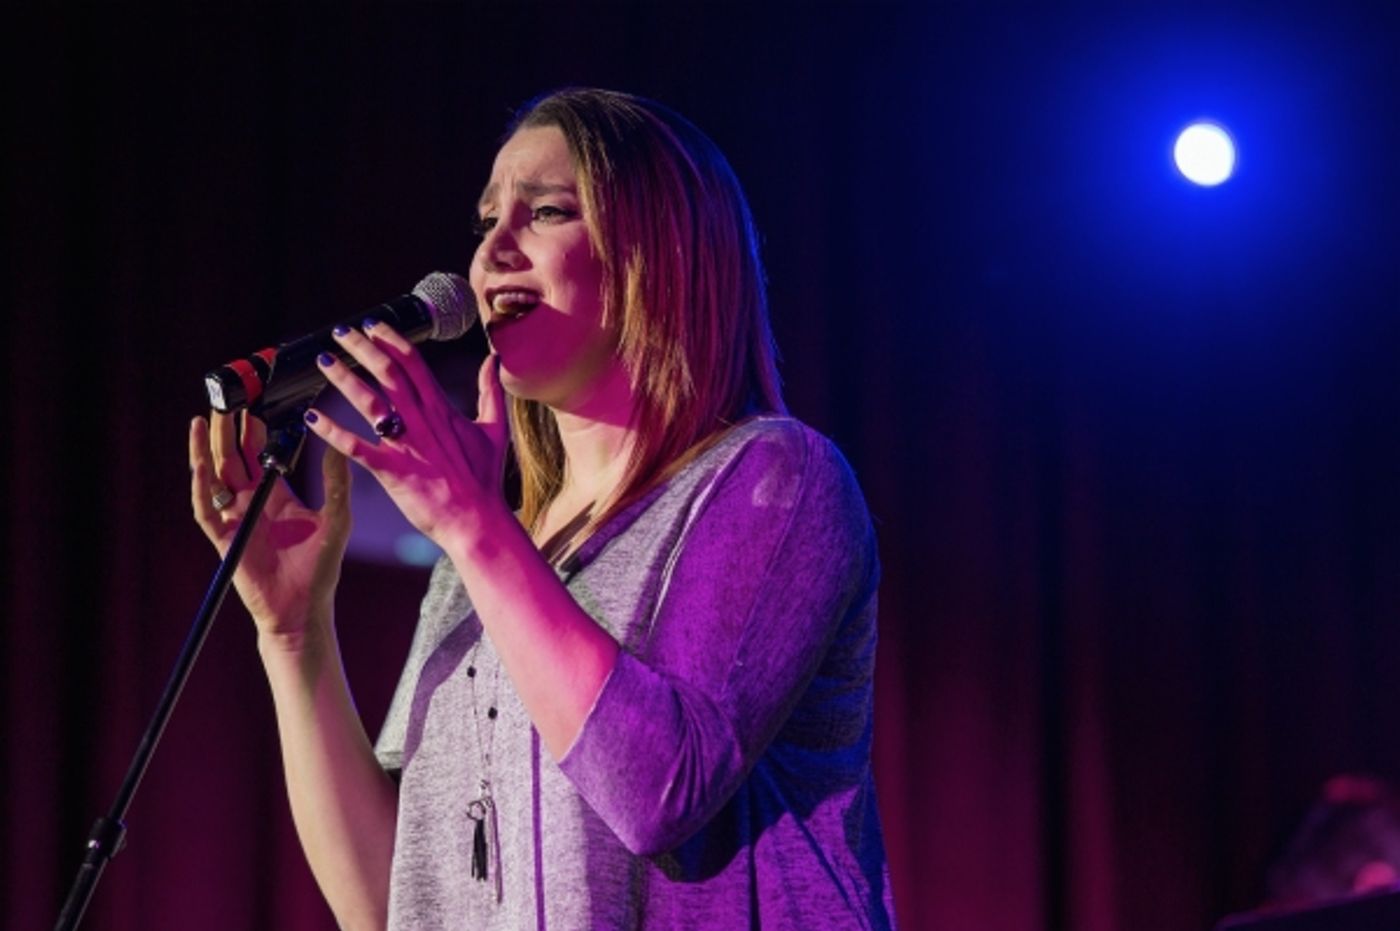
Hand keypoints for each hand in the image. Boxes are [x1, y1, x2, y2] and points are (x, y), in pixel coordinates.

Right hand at [189, 410, 352, 640]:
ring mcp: (234, 518)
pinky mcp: (224, 538)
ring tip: (204, 418)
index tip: (255, 400)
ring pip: (213, 475)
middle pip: (232, 456)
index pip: (258, 452)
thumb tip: (339, 443)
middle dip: (227, 428)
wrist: (303, 609)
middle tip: (227, 397)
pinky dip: (201, 485)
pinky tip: (201, 463)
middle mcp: (252, 501)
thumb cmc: (320, 567)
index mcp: (276, 493)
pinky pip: (206, 508)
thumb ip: (336, 481)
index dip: (253, 428)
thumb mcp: (336, 517)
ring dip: (206, 447)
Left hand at [299, 320, 509, 549]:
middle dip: (362, 348)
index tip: (372, 325)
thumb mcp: (495, 429)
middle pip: (388, 373)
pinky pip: (356, 448)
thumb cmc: (485, 479)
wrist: (477, 521)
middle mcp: (421, 421)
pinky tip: (312, 418)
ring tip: (324, 360)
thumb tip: (493, 360)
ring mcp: (406, 445)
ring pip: (370, 402)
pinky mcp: (392, 471)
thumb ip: (490, 391)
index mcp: (442, 409)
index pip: (414, 363)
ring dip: (344, 378)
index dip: (391, 339)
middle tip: (341, 332)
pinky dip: (333, 433)